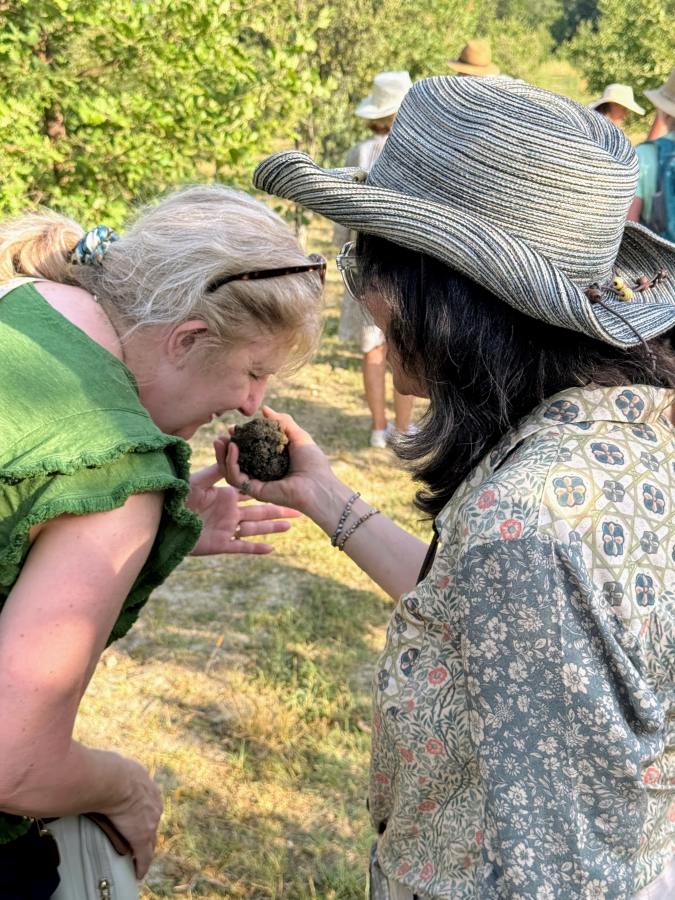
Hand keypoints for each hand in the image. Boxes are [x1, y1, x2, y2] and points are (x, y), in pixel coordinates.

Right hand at [105, 756, 162, 878]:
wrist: (111, 779)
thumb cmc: (107, 770)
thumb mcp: (114, 765)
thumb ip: (112, 770)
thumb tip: (97, 767)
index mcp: (146, 785)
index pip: (147, 803)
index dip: (142, 813)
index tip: (135, 819)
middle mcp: (154, 802)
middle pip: (152, 822)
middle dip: (146, 831)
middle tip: (137, 840)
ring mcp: (149, 821)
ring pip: (149, 840)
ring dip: (143, 849)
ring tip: (137, 858)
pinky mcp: (141, 837)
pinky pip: (143, 856)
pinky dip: (140, 865)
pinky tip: (138, 873)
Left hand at [187, 458, 300, 554]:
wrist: (162, 520)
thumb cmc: (176, 497)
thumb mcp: (199, 480)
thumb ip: (218, 470)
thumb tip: (232, 450)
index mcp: (226, 496)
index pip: (252, 492)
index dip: (269, 489)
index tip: (285, 485)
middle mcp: (230, 512)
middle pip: (260, 511)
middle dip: (279, 510)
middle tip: (298, 509)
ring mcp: (227, 528)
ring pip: (256, 528)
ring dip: (273, 527)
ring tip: (290, 526)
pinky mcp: (221, 544)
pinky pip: (243, 547)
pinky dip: (257, 548)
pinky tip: (272, 549)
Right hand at [216, 406, 336, 516]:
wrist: (320, 485)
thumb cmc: (313, 463)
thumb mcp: (297, 436)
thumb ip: (282, 422)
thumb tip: (265, 409)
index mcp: (270, 461)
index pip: (248, 451)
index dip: (238, 439)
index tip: (231, 428)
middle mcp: (262, 473)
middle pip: (235, 461)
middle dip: (225, 448)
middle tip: (220, 435)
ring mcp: (257, 483)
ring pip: (231, 471)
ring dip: (223, 455)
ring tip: (221, 440)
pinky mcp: (255, 491)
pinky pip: (236, 478)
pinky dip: (231, 463)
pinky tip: (233, 448)